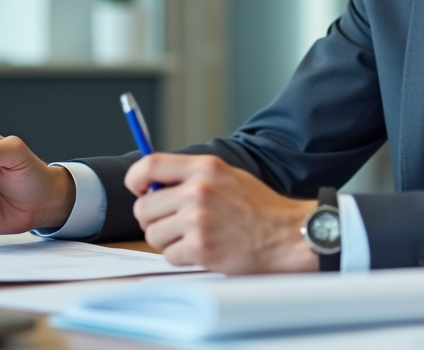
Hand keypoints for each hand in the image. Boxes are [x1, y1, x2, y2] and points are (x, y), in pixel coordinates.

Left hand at [127, 153, 318, 273]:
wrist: (287, 235)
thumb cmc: (260, 208)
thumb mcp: (228, 176)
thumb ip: (193, 177)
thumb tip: (155, 184)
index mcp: (205, 168)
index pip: (149, 165)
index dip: (136, 180)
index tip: (140, 191)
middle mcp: (198, 190)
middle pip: (144, 206)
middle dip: (153, 219)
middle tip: (174, 224)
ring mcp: (198, 219)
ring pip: (153, 234)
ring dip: (168, 241)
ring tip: (193, 237)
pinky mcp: (200, 247)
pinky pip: (169, 255)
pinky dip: (182, 257)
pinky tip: (204, 250)